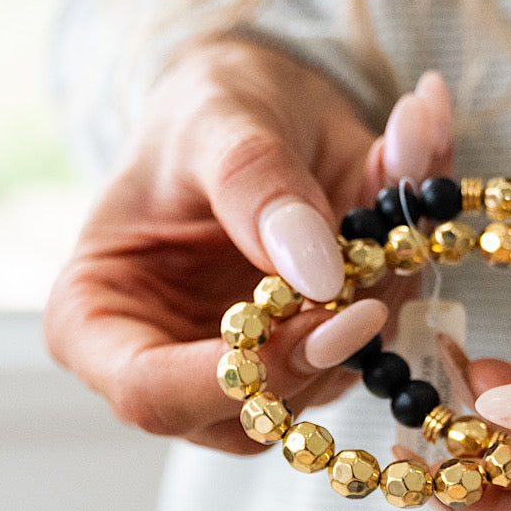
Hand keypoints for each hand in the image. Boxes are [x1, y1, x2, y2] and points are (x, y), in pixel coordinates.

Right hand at [45, 36, 451, 451]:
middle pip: (253, 410)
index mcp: (100, 321)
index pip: (153, 394)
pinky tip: (410, 180)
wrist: (260, 100)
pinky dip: (410, 266)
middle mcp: (175, 361)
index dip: (241, 374)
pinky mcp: (321, 349)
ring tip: (396, 175)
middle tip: (388, 256)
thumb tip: (317, 273)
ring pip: (328, 381)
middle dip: (330, 346)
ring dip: (385, 293)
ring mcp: (254, 365)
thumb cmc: (204, 108)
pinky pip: (379, 338)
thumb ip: (255, 187)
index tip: (326, 314)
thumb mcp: (216, 120)